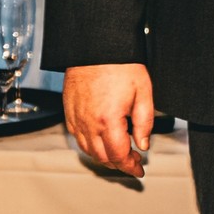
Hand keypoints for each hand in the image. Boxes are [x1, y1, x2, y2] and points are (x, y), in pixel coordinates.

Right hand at [62, 63, 154, 177]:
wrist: (96, 45)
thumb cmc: (120, 63)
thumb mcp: (143, 90)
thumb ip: (144, 121)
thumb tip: (143, 144)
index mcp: (108, 120)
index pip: (119, 156)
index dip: (130, 166)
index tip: (139, 168)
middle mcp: (89, 124)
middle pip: (102, 157)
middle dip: (119, 164)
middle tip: (132, 161)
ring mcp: (76, 118)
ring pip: (88, 150)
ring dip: (104, 156)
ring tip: (118, 152)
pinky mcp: (68, 111)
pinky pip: (77, 137)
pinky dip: (89, 145)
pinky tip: (99, 139)